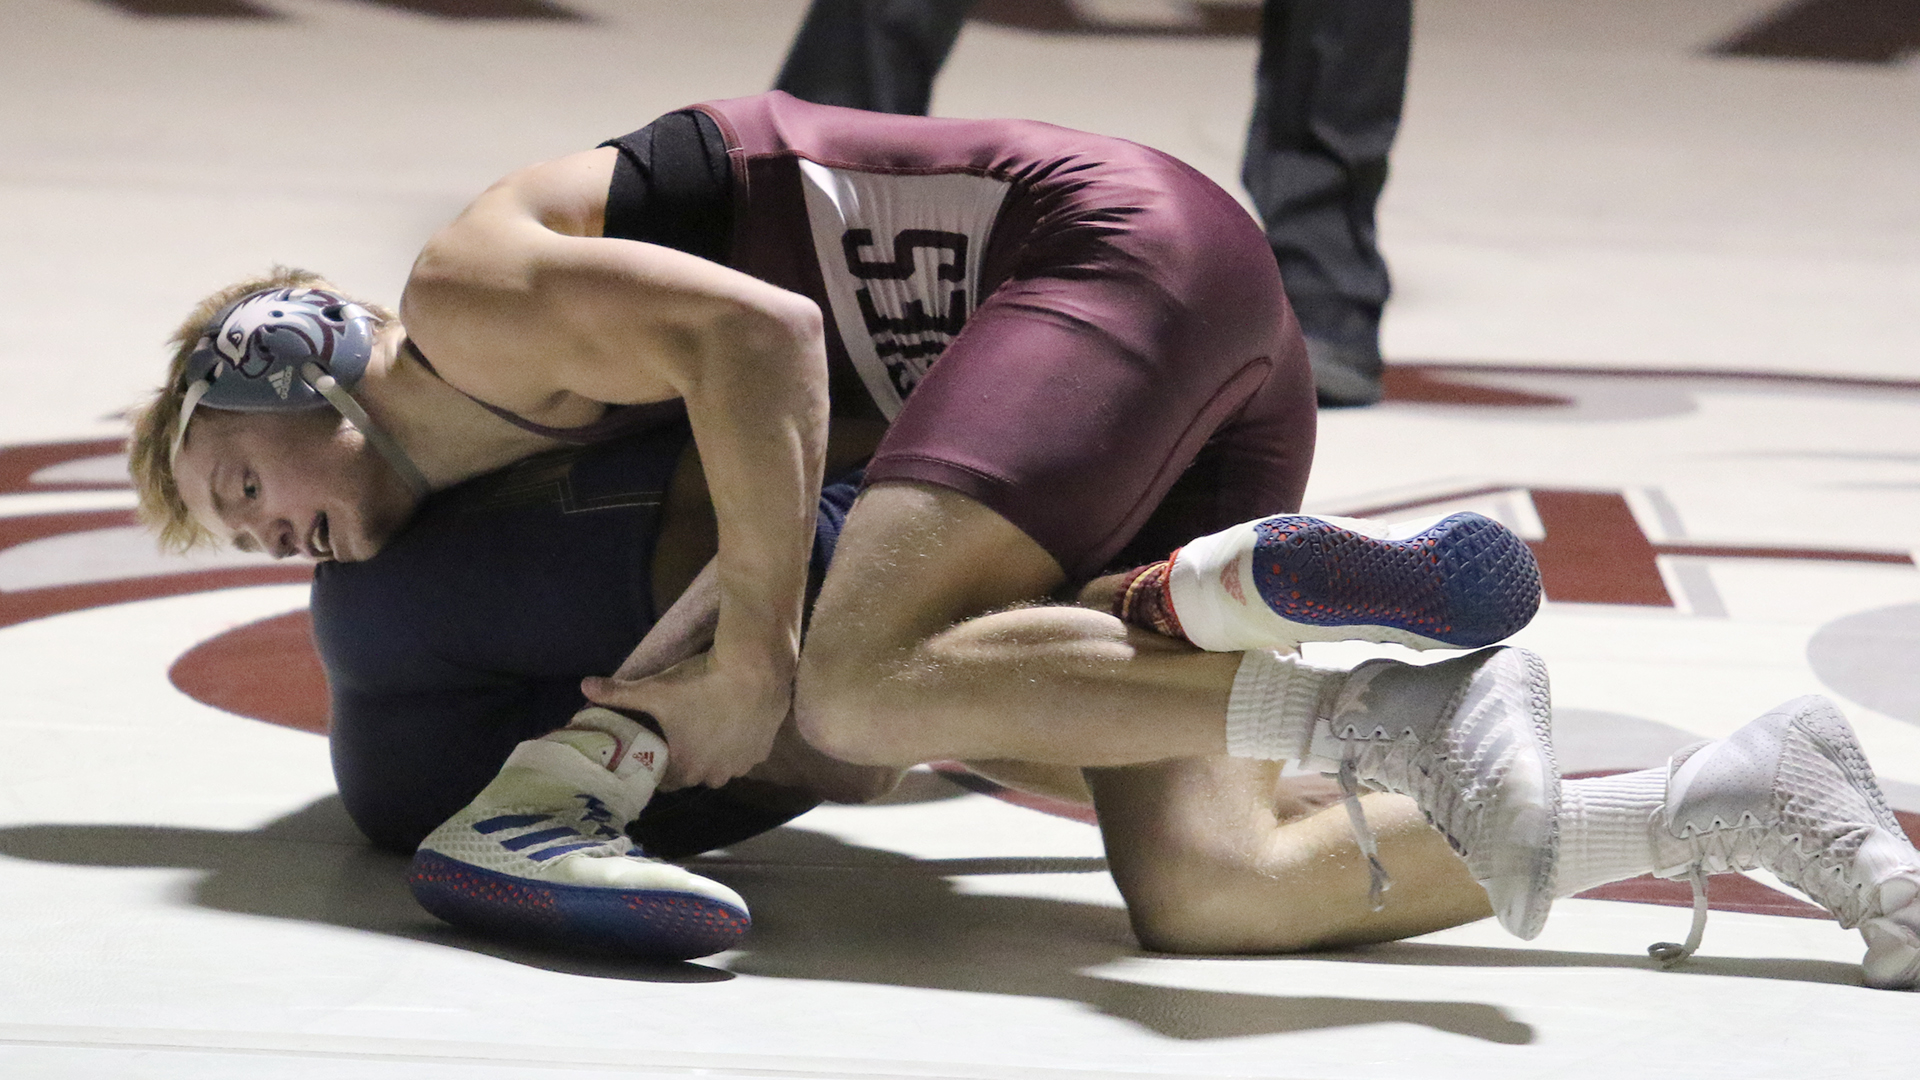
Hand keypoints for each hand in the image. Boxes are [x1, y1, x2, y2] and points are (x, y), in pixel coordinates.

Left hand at [582, 650, 791, 789]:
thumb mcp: (654, 688)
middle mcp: (713, 776)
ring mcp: (741, 765)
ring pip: (721, 767)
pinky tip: (733, 723)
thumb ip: (617, 693)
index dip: (659, 765)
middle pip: (693, 775)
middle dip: (687, 759)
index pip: (664, 781)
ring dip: (713, 754)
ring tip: (709, 726)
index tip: (657, 746)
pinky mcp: (762, 752)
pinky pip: (744, 756)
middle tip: (682, 732)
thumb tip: (583, 687)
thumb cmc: (700, 684)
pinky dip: (737, 745)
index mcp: (684, 768)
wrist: (754, 670)